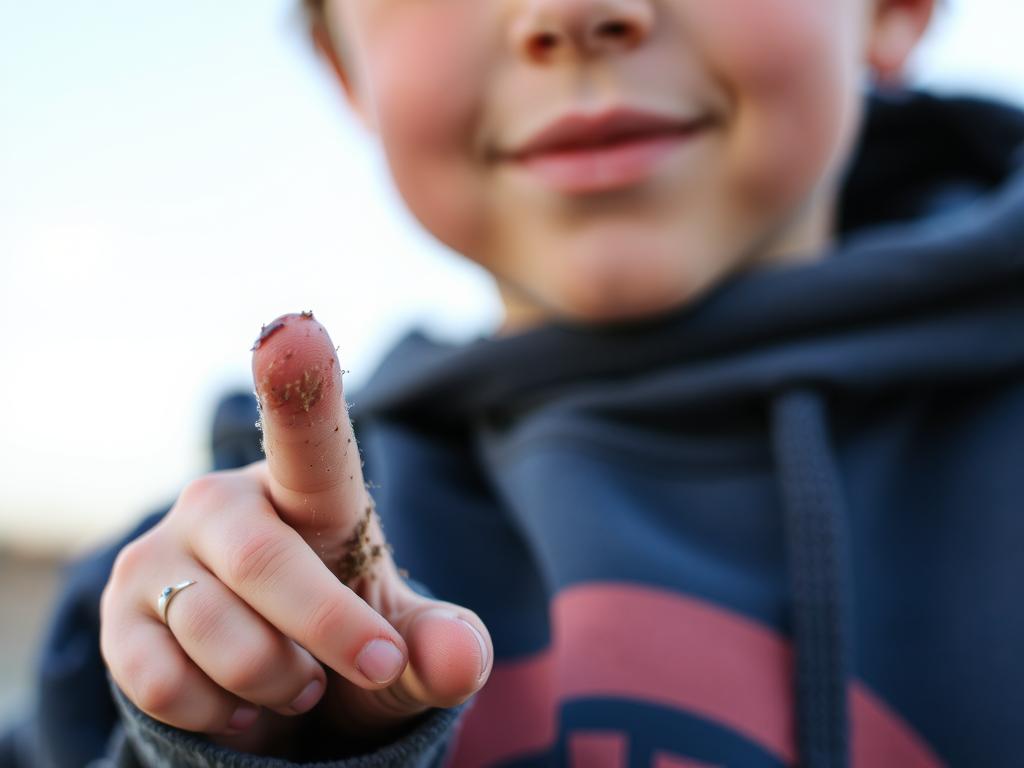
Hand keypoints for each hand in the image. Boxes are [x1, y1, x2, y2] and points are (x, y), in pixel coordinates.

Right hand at [100, 312, 491, 755]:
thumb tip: (462, 660)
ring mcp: (161, 557)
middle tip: (376, 667)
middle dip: (329, 630)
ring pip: (215, 632)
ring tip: (302, 683)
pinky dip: (222, 715)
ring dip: (279, 681)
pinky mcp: (118, 618)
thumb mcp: (406, 649)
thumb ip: (442, 648)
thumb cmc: (349, 642)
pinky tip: (246, 706)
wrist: (277, 693)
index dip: (300, 384)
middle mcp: (224, 504)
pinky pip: (164, 682)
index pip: (308, 435)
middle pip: (265, 561)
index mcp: (309, 491)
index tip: (294, 328)